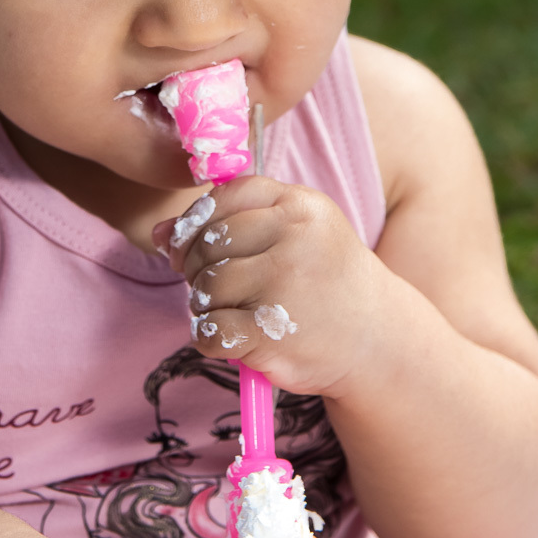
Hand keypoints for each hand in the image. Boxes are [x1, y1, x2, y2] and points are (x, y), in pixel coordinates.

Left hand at [153, 176, 379, 399]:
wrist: (377, 338)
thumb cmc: (324, 279)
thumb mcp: (294, 233)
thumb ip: (230, 222)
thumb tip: (160, 233)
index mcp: (300, 205)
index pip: (223, 198)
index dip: (198, 223)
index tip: (196, 246)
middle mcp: (293, 239)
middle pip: (207, 245)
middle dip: (199, 268)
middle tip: (220, 286)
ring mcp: (283, 287)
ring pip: (204, 288)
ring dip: (206, 305)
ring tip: (234, 311)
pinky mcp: (270, 334)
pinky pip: (208, 331)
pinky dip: (211, 337)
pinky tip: (236, 336)